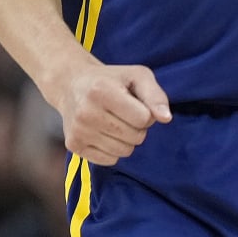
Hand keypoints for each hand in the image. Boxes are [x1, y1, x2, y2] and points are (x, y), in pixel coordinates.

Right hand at [50, 62, 171, 164]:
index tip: (135, 103)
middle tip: (124, 113)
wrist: (71, 85)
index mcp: (102, 91)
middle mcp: (86, 112)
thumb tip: (166, 118)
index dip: (146, 113)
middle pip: (135, 137)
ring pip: (124, 151)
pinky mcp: (74, 146)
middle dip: (137, 127)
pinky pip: (110, 160)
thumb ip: (155, 95)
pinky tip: (104, 132)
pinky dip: (113, 149)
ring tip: (114, 122)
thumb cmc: (111, 80)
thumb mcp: (136, 76)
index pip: (143, 118)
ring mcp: (78, 131)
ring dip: (126, 139)